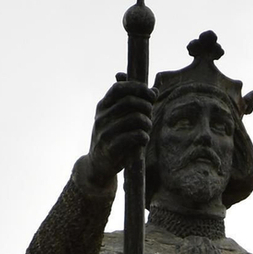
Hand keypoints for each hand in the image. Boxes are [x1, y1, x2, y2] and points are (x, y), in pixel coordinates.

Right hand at [79, 77, 152, 191]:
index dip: (137, 87)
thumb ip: (134, 104)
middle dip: (146, 106)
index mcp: (102, 106)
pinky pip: (136, 135)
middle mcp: (101, 117)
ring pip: (136, 118)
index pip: (119, 88)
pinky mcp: (111, 148)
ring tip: (147, 130)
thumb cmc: (113, 138)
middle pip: (130, 101)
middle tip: (150, 115)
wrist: (97, 165)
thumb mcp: (118, 118)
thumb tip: (154, 91)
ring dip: (147, 123)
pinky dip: (144, 137)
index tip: (151, 95)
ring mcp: (105, 132)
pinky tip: (143, 140)